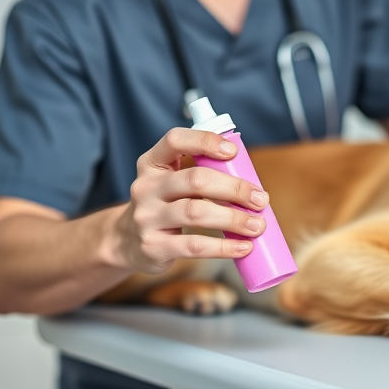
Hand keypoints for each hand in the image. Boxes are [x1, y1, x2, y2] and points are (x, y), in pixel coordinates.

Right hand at [115, 127, 268, 273]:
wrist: (127, 241)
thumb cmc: (165, 206)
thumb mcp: (172, 182)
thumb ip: (202, 174)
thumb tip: (253, 187)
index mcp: (152, 163)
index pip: (175, 140)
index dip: (205, 141)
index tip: (234, 151)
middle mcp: (146, 187)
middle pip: (195, 180)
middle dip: (234, 188)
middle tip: (261, 199)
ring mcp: (147, 217)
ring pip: (196, 213)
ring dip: (233, 219)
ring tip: (257, 226)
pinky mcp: (153, 246)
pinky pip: (194, 246)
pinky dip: (223, 247)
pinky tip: (243, 247)